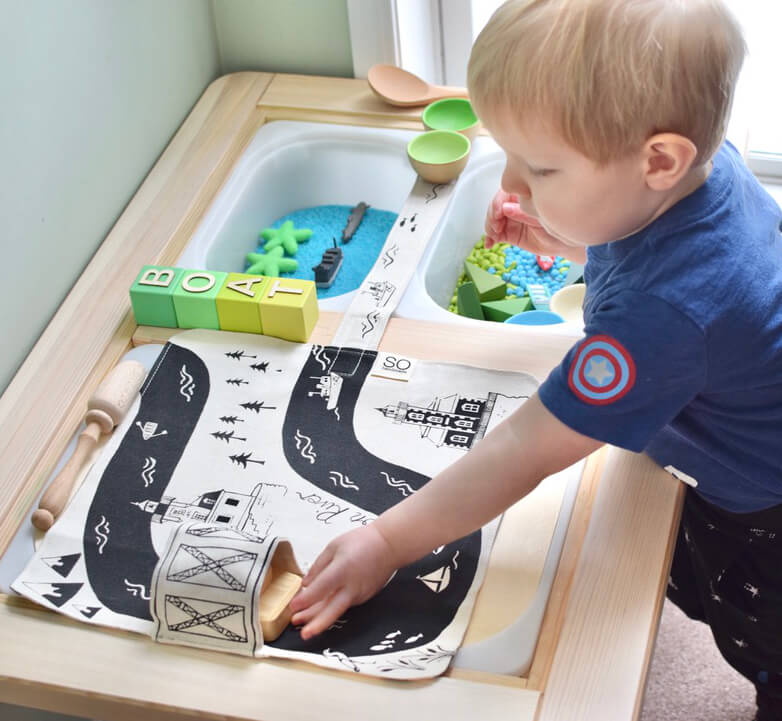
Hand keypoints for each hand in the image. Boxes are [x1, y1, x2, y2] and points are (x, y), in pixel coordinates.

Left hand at [290, 524, 397, 639]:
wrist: (390, 545)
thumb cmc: (363, 541)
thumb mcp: (335, 546)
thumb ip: (318, 566)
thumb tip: (306, 584)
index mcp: (342, 570)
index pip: (320, 589)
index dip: (305, 600)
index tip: (293, 606)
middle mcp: (352, 586)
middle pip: (332, 610)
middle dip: (316, 624)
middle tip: (303, 634)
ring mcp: (359, 594)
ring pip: (336, 610)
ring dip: (320, 618)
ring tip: (304, 625)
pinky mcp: (363, 597)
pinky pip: (344, 604)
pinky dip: (331, 608)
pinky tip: (319, 611)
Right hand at [483, 190, 586, 263]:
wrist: (564, 242)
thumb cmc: (558, 224)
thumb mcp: (542, 218)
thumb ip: (524, 213)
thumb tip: (505, 208)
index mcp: (524, 196)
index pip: (505, 194)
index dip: (498, 203)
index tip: (498, 213)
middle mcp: (515, 206)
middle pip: (495, 206)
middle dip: (492, 216)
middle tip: (495, 227)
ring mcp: (510, 220)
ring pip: (493, 220)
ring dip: (489, 227)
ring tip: (493, 236)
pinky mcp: (509, 233)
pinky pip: (495, 234)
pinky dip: (490, 238)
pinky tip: (489, 244)